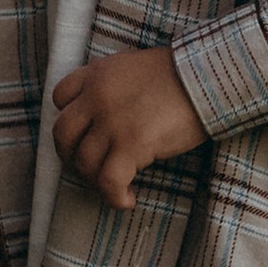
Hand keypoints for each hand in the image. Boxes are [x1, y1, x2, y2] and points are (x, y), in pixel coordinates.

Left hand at [51, 45, 207, 212]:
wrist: (207, 77)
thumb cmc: (181, 73)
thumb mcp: (135, 66)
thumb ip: (114, 84)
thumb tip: (108, 112)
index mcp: (97, 74)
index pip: (61, 97)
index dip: (68, 119)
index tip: (82, 134)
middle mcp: (97, 97)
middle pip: (63, 134)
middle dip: (70, 156)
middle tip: (88, 167)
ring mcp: (112, 122)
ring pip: (84, 162)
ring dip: (95, 180)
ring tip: (113, 186)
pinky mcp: (132, 145)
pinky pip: (109, 181)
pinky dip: (114, 197)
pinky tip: (128, 200)